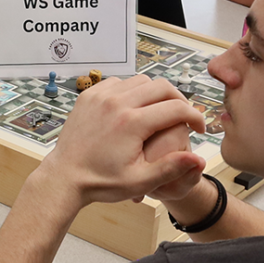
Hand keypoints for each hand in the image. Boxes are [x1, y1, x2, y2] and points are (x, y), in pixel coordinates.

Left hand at [32, 76, 205, 207]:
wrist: (64, 176)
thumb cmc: (100, 182)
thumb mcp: (140, 182)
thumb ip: (171, 168)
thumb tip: (198, 159)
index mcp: (131, 123)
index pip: (177, 108)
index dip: (195, 117)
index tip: (199, 128)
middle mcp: (116, 103)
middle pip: (162, 86)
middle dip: (180, 100)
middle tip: (184, 117)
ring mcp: (100, 96)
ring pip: (141, 80)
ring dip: (156, 94)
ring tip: (161, 113)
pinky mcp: (89, 95)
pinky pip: (119, 82)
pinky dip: (132, 91)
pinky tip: (135, 109)